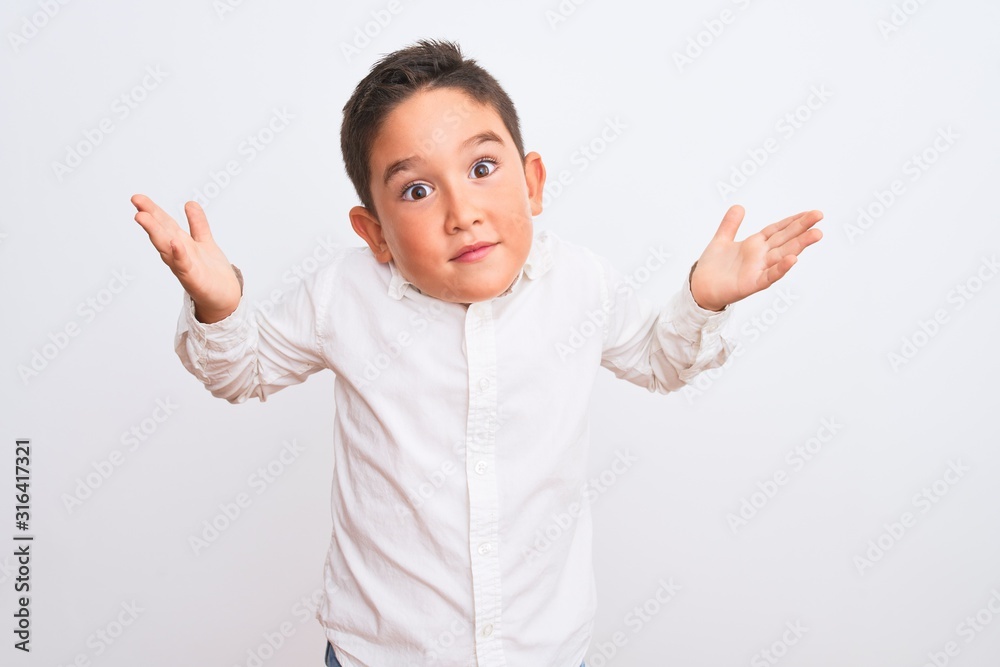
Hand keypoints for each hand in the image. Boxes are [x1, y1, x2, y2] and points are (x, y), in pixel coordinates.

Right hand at [131, 194, 241, 322]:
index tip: (138, 198)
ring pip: (167, 247)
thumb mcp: (204, 242)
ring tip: (143, 217)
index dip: (152, 210)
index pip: (165, 224)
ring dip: (155, 232)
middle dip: (149, 218)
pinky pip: (185, 266)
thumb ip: (197, 224)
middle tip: (136, 201)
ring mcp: (184, 267)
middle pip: (162, 233)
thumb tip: (189, 203)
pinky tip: (175, 243)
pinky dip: (179, 255)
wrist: (224, 296)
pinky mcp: (194, 280)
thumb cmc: (211, 272)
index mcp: (180, 244)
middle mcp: (178, 254)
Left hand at [690, 205, 822, 311]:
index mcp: (755, 244)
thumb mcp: (721, 240)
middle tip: (819, 216)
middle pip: (785, 239)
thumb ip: (730, 224)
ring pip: (782, 254)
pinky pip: (769, 275)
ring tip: (816, 234)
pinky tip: (793, 259)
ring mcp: (758, 270)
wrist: (700, 287)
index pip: (778, 229)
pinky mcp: (752, 283)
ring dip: (799, 245)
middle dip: (802, 228)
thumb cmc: (712, 267)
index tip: (811, 213)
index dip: (793, 220)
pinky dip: (781, 268)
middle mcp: (760, 256)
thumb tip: (738, 206)